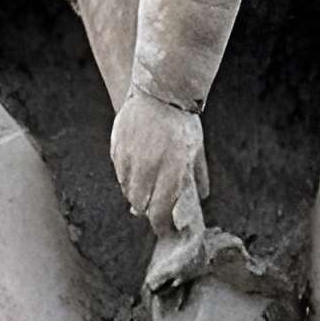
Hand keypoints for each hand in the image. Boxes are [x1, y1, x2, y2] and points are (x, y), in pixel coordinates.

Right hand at [111, 89, 207, 235]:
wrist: (160, 91)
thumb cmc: (182, 121)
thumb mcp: (196, 149)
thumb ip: (198, 175)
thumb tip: (202, 197)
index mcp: (172, 169)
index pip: (160, 210)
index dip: (160, 225)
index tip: (164, 229)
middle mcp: (149, 166)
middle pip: (140, 204)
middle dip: (147, 210)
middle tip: (154, 209)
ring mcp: (130, 157)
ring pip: (127, 190)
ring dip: (136, 194)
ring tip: (146, 186)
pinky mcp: (117, 147)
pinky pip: (119, 172)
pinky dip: (127, 177)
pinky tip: (136, 169)